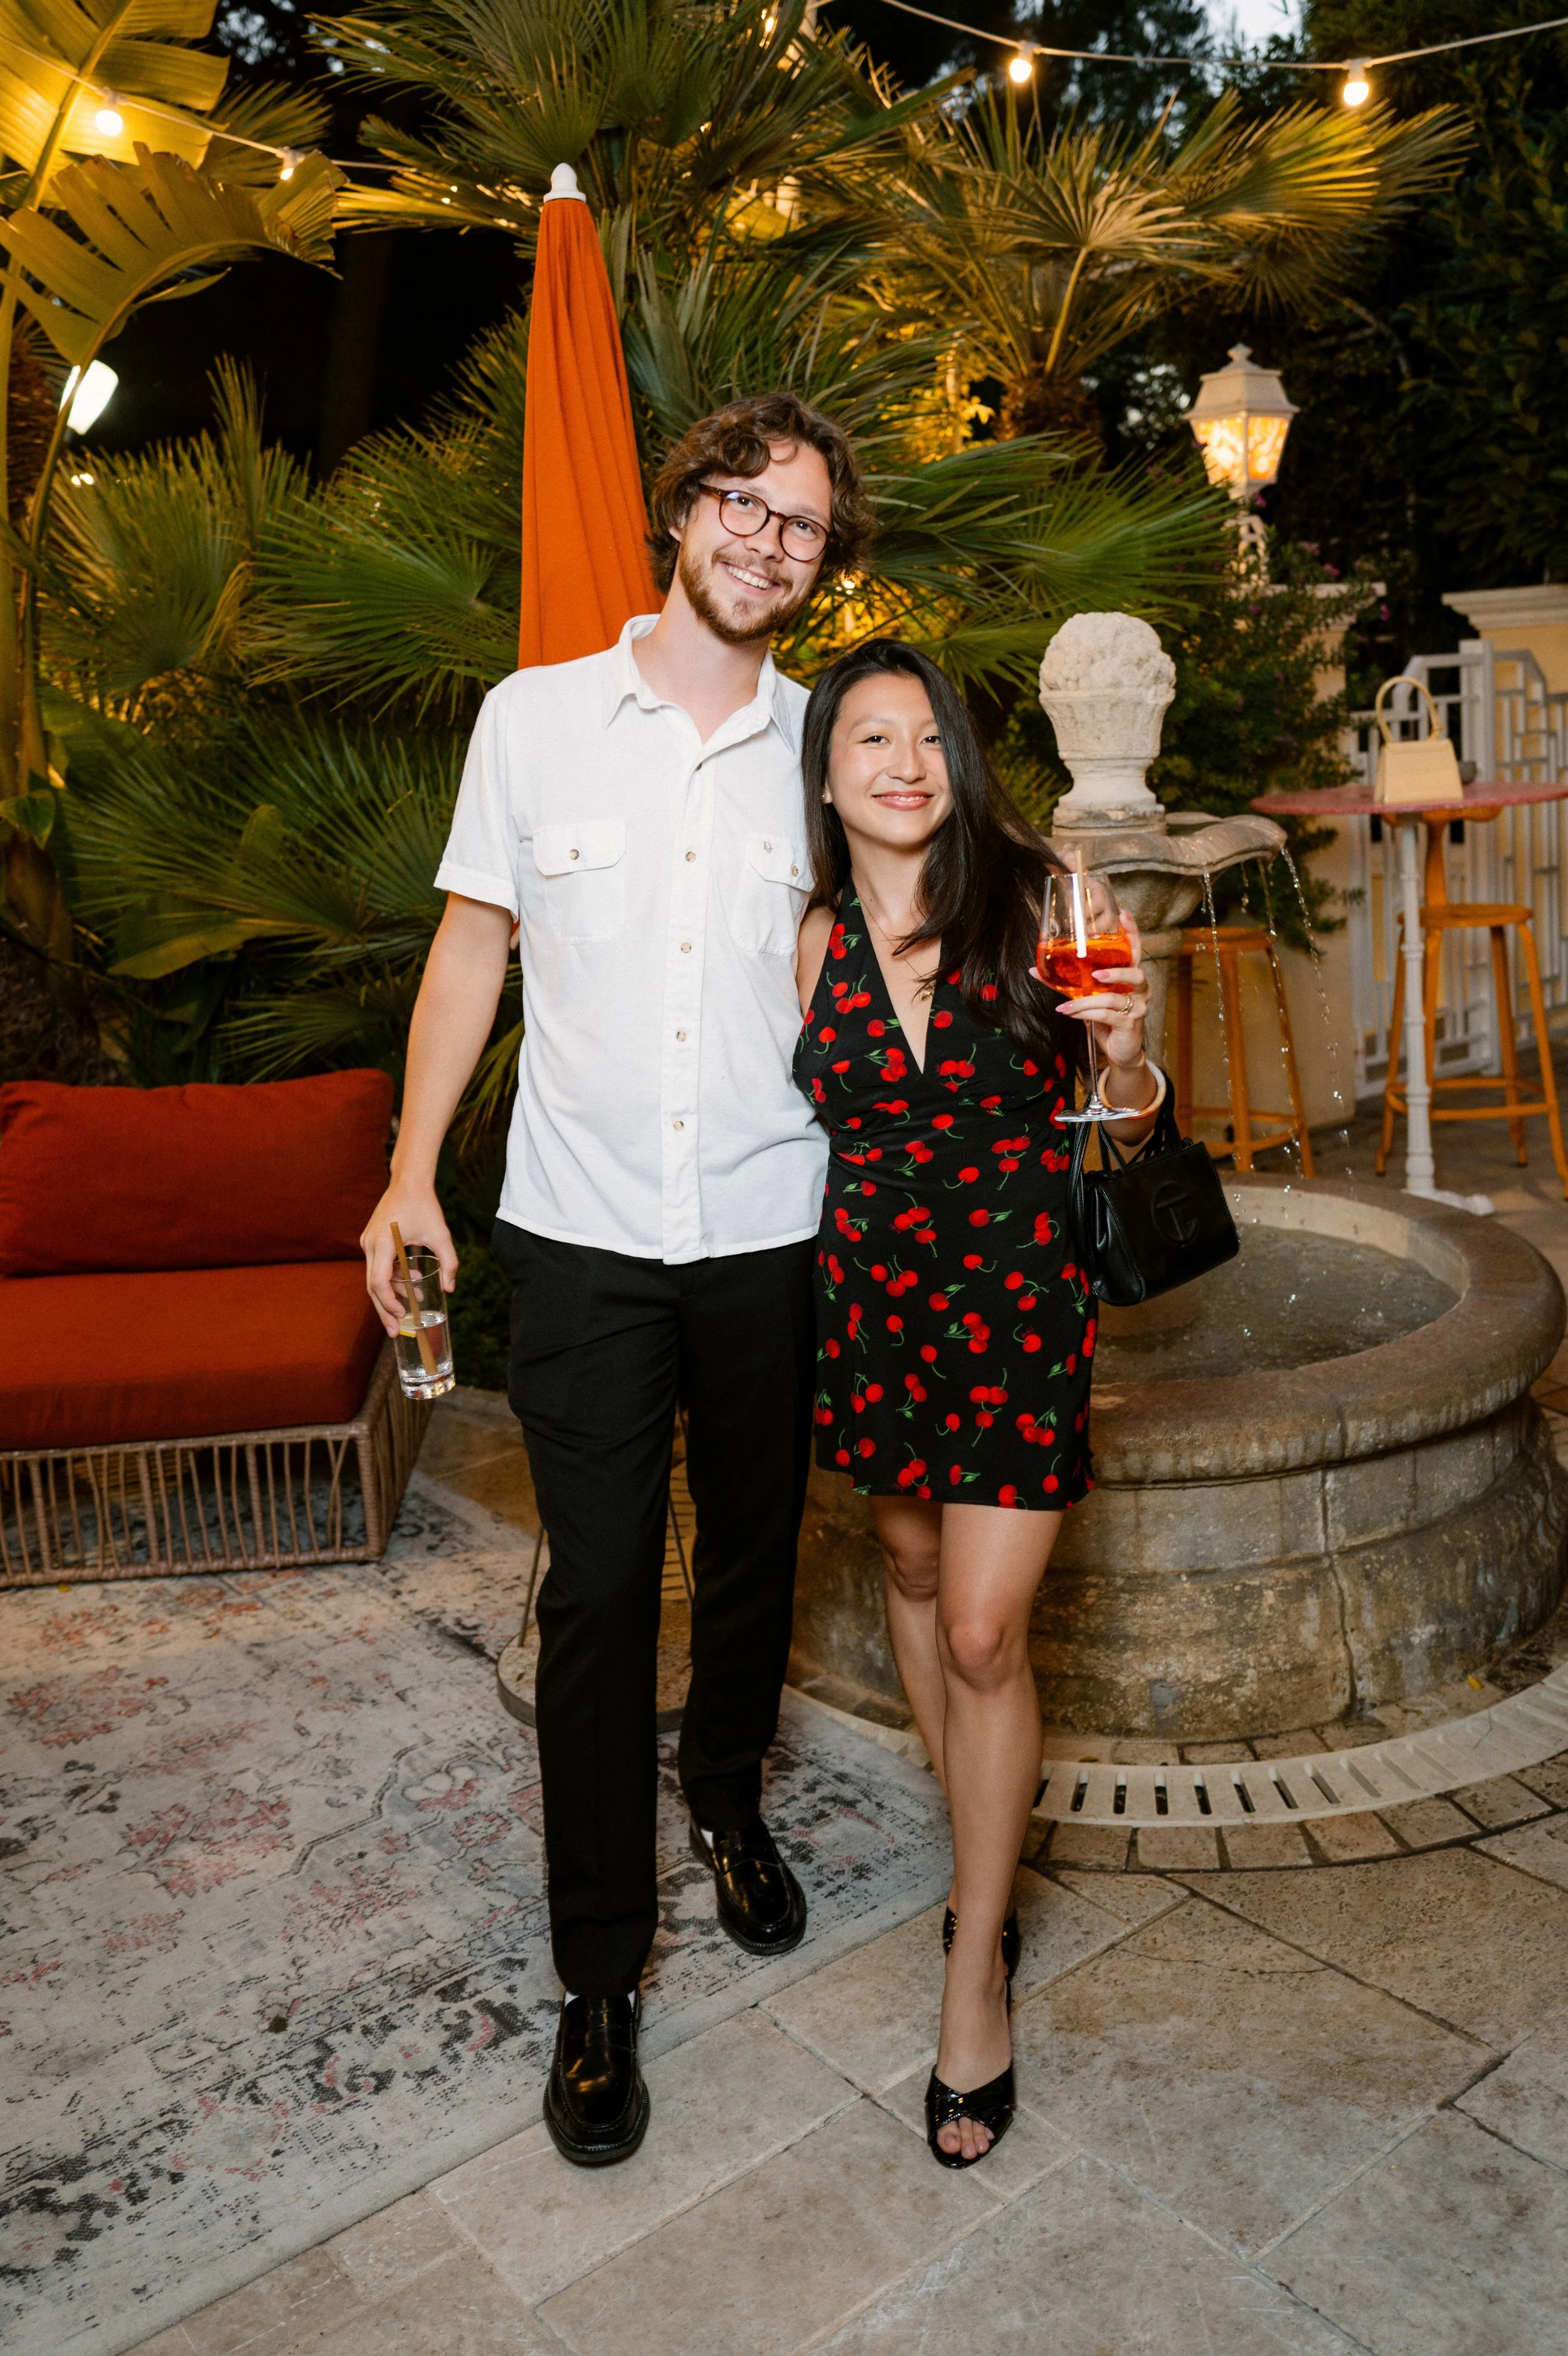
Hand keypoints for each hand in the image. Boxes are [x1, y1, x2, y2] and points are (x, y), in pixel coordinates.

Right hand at [362, 1183, 457, 1334]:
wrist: (409, 1181)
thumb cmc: (425, 1206)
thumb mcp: (441, 1235)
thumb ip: (449, 1262)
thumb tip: (450, 1289)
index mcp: (383, 1242)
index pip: (378, 1281)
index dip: (388, 1302)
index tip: (402, 1315)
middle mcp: (370, 1244)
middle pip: (372, 1286)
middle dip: (385, 1310)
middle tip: (395, 1332)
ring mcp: (369, 1242)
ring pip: (375, 1277)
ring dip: (393, 1293)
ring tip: (413, 1305)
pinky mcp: (373, 1240)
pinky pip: (379, 1266)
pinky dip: (393, 1278)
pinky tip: (412, 1282)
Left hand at [1053, 909, 1150, 1069]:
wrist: (1119, 1049)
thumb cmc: (1106, 1017)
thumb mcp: (1088, 996)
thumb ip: (1068, 982)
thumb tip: (1034, 969)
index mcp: (1132, 975)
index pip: (1136, 949)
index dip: (1132, 932)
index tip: (1124, 914)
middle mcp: (1140, 988)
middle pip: (1136, 972)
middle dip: (1117, 971)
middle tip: (1096, 973)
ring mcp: (1138, 1006)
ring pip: (1114, 997)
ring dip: (1087, 1000)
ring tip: (1067, 1003)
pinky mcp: (1130, 1023)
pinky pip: (1107, 1015)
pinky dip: (1085, 1013)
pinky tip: (1070, 1013)